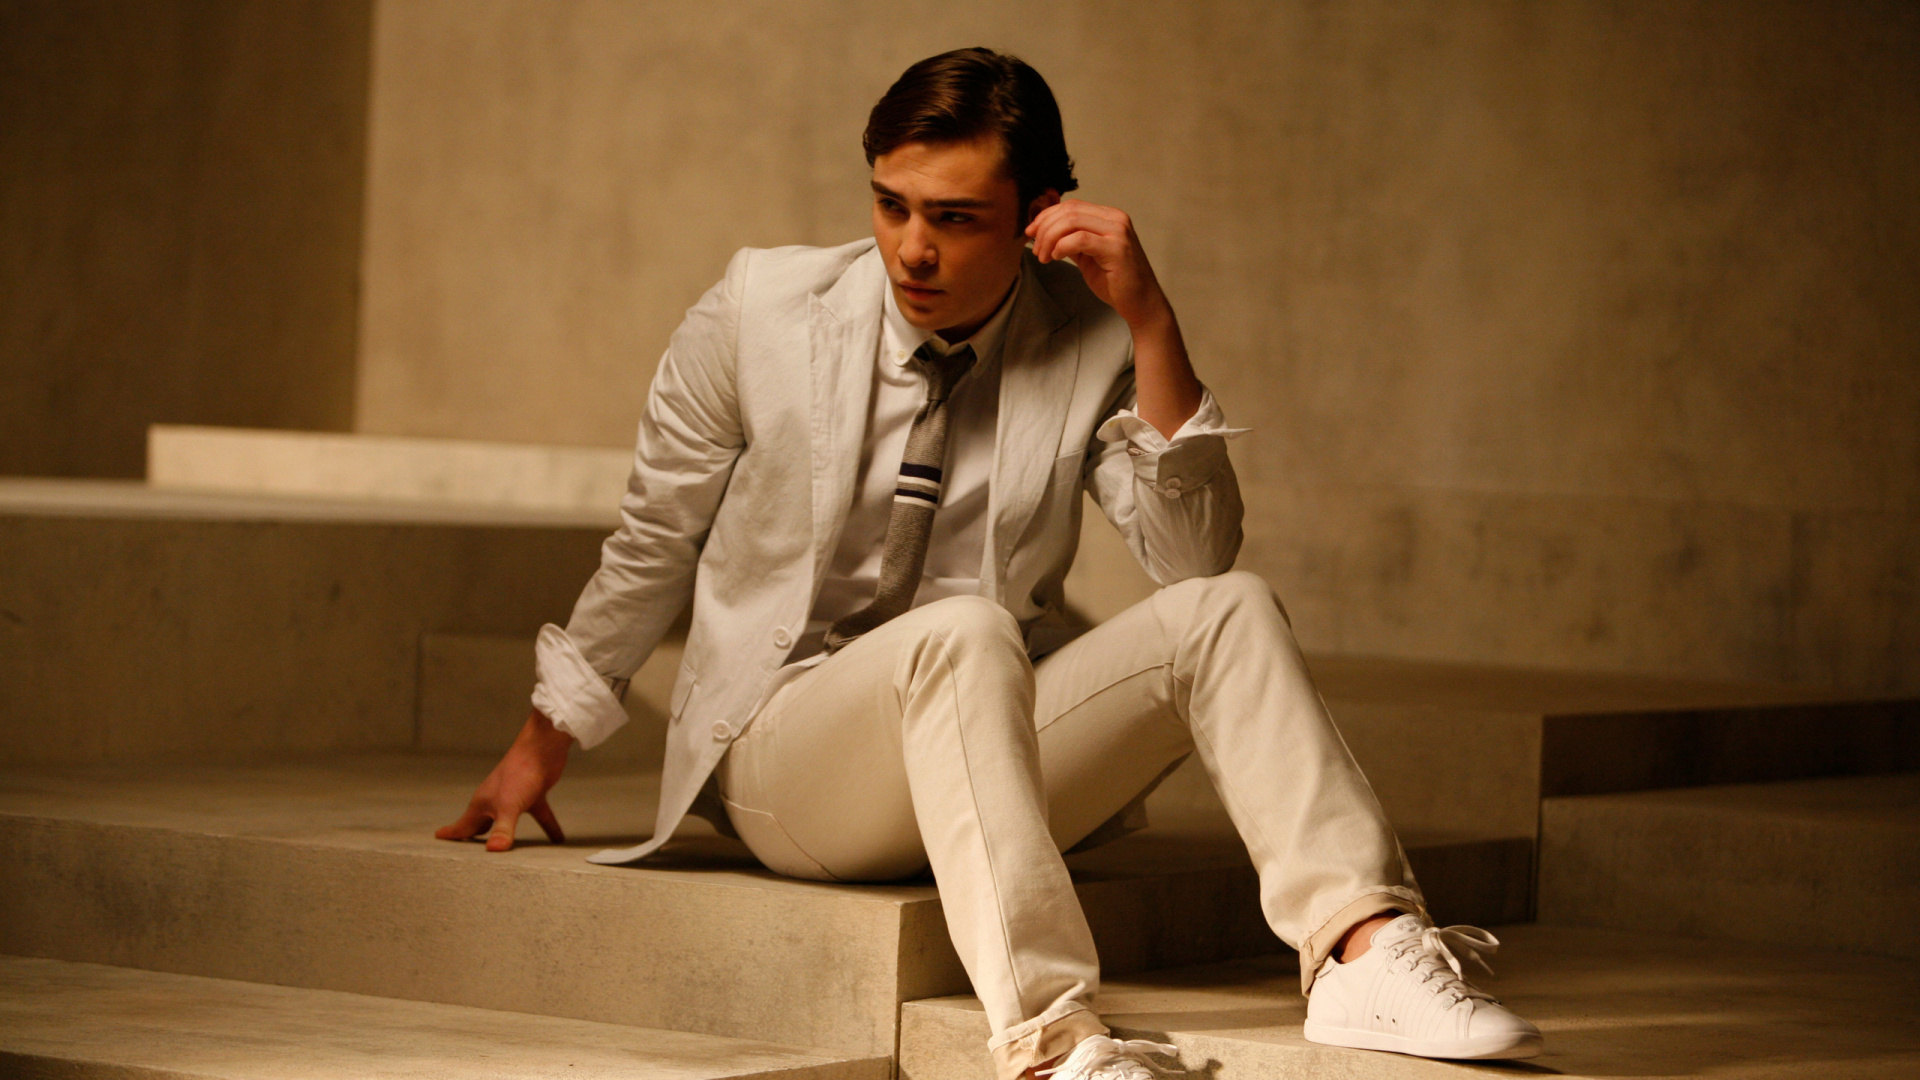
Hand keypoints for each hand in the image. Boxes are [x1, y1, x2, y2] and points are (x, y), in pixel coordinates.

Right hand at [436, 708, 572, 850]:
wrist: (542, 748)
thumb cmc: (520, 773)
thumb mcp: (509, 806)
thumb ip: (503, 829)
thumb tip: (494, 850)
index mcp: (483, 805)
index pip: (463, 825)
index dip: (451, 834)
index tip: (437, 838)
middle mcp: (496, 802)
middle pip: (482, 825)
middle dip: (475, 838)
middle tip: (468, 852)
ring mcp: (514, 797)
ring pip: (508, 821)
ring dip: (509, 835)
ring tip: (510, 854)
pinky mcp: (533, 795)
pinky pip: (540, 815)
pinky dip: (548, 827)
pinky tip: (557, 839)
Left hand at [1025, 199, 1172, 330]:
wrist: (1140, 302)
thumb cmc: (1115, 281)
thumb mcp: (1088, 255)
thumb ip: (1071, 240)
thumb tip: (1045, 231)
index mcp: (1109, 216)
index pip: (1071, 206)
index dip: (1046, 216)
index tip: (1031, 232)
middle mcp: (1116, 218)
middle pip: (1069, 211)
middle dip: (1045, 228)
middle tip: (1036, 249)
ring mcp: (1118, 232)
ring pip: (1072, 222)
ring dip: (1050, 238)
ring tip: (1044, 257)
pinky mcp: (1116, 248)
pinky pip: (1080, 239)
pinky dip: (1062, 246)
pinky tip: (1056, 257)